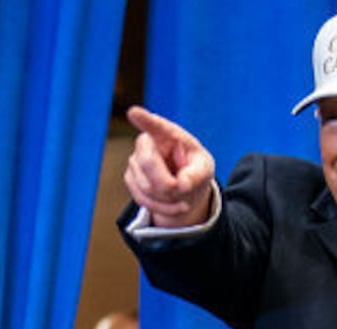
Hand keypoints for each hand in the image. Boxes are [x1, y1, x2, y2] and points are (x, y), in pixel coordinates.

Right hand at [125, 105, 215, 227]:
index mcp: (169, 134)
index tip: (134, 113)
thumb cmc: (195, 169)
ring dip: (168, 199)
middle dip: (167, 184)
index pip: (155, 125)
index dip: (144, 119)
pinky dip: (162, 208)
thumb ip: (197, 175)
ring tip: (182, 197)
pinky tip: (174, 205)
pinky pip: (143, 199)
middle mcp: (147, 143)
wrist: (184, 187)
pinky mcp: (131, 178)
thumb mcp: (205, 169)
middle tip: (183, 190)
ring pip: (146, 186)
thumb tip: (180, 185)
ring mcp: (135, 161)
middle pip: (148, 163)